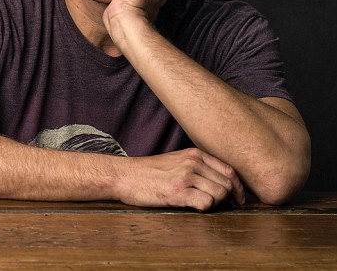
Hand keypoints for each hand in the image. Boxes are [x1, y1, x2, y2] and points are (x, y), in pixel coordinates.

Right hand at [115, 147, 245, 210]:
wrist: (124, 176)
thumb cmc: (149, 172)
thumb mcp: (176, 161)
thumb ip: (197, 167)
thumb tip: (223, 184)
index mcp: (194, 154)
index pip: (229, 171)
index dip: (238, 187)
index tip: (238, 198)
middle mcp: (192, 163)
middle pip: (227, 184)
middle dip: (227, 198)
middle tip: (219, 206)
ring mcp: (185, 176)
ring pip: (220, 194)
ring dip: (215, 204)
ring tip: (200, 204)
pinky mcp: (177, 191)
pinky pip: (206, 203)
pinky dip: (204, 208)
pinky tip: (192, 206)